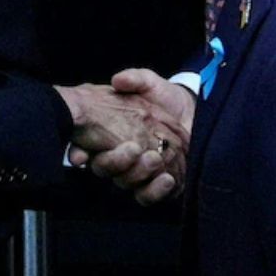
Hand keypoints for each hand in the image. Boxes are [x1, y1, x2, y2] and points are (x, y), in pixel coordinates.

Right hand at [60, 73, 190, 204]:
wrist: (195, 113)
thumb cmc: (167, 98)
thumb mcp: (150, 82)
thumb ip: (134, 78)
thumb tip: (116, 80)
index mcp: (111, 134)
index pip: (87, 146)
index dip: (80, 152)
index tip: (82, 155)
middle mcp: (120, 156)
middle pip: (105, 169)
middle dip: (116, 162)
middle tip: (134, 148)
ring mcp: (137, 172)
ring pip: (126, 183)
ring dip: (138, 173)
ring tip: (155, 158)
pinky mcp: (156, 186)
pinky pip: (148, 197)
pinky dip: (155, 190)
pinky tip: (167, 178)